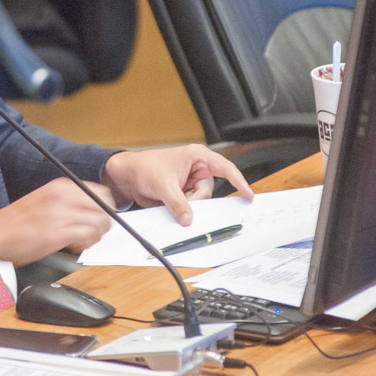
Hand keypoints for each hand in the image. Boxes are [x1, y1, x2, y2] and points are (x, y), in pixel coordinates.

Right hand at [0, 178, 112, 272]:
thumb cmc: (16, 223)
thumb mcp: (46, 202)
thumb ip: (69, 203)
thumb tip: (94, 211)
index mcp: (61, 186)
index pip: (102, 192)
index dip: (104, 210)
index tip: (97, 220)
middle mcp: (63, 196)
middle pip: (105, 207)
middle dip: (103, 223)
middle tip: (92, 233)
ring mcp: (60, 214)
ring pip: (99, 223)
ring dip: (95, 237)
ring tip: (79, 241)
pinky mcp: (57, 233)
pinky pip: (88, 236)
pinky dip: (86, 244)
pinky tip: (73, 246)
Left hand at [101, 145, 252, 225]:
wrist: (127, 177)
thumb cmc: (144, 167)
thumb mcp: (163, 185)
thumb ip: (178, 203)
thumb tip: (189, 219)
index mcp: (197, 157)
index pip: (224, 168)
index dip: (238, 181)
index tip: (248, 194)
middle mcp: (196, 169)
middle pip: (209, 191)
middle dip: (197, 201)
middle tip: (183, 203)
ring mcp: (190, 183)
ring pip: (200, 202)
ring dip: (188, 206)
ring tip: (170, 202)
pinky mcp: (183, 195)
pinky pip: (191, 207)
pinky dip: (183, 211)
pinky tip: (172, 208)